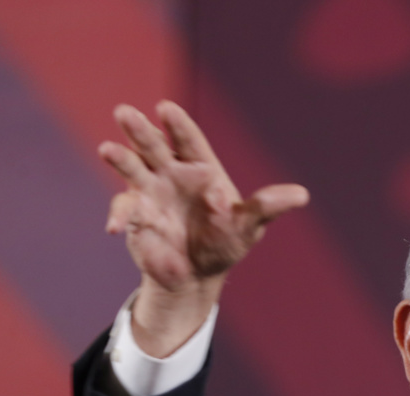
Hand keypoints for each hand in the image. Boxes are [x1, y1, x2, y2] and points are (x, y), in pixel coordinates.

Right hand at [99, 101, 308, 354]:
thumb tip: (302, 195)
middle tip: (125, 112)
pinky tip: (116, 228)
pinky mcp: (135, 217)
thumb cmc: (225, 241)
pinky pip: (125, 212)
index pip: (188, 141)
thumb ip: (267, 207)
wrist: (197, 273)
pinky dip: (120, 217)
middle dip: (140, 130)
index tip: (166, 108)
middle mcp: (171, 174)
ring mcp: (149, 193)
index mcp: (201, 169)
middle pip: (154, 146)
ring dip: (120, 159)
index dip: (177, 124)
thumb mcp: (249, 226)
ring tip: (107, 149)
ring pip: (132, 169)